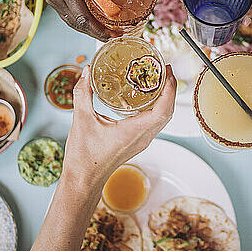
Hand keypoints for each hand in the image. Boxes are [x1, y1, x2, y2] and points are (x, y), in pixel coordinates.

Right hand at [22, 0, 112, 40]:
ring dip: (91, 31)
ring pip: (74, 24)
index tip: (114, 34)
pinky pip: (70, 18)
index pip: (83, 17)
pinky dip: (84, 24)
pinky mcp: (55, 2)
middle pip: (79, 25)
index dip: (99, 30)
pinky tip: (96, 26)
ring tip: (109, 34)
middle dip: (98, 34)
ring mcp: (54, 1)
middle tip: (117, 36)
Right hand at [63, 65, 176, 191]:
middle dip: (170, 89)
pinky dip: (156, 108)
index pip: (163, 109)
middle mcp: (142, 137)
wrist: (83, 179)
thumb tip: (86, 72)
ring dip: (165, 99)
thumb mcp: (81, 119)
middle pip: (167, 112)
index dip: (170, 89)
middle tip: (164, 70)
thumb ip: (83, 93)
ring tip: (158, 80)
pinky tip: (146, 98)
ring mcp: (141, 141)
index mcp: (134, 131)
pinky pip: (154, 123)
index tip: (168, 72)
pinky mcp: (136, 143)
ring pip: (162, 118)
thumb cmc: (84, 157)